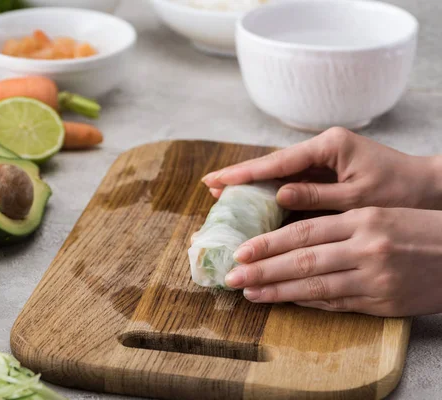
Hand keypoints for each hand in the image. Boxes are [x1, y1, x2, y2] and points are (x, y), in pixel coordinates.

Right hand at [202, 127, 441, 210]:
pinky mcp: (327, 173)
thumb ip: (317, 195)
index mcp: (330, 145)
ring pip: (281, 174)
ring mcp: (324, 160)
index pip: (278, 162)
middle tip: (211, 187)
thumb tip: (278, 195)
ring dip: (254, 185)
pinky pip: (294, 183)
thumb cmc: (400, 191)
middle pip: (274, 165)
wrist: (429, 188)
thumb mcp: (357, 196)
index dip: (245, 172)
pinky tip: (255, 201)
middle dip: (242, 177)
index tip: (217, 179)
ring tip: (224, 194)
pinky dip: (273, 193)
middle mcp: (323, 148)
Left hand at [224, 207, 441, 316]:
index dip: (268, 243)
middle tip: (233, 276)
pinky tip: (286, 302)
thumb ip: (336, 224)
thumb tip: (290, 238)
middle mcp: (365, 248)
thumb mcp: (377, 213)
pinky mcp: (383, 303)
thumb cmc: (416, 228)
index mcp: (361, 219)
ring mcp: (375, 278)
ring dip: (279, 292)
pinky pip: (337, 304)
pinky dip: (309, 303)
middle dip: (263, 270)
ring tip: (251, 294)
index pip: (303, 231)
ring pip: (315, 287)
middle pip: (302, 260)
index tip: (242, 251)